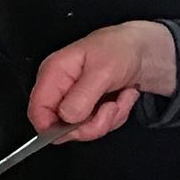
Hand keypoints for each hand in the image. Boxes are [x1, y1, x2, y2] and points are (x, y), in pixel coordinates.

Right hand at [26, 22, 175, 139]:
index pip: (37, 110)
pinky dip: (115, 116)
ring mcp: (74, 101)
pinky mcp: (89, 109)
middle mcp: (60, 89)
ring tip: (120, 98)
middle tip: (111, 107)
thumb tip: (66, 118)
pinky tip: (122, 98)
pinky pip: (98, 126)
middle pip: (61, 126)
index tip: (78, 128)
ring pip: (83, 129)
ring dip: (109, 118)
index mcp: (53, 74)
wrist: (142, 51)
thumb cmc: (119, 50)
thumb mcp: (103, 71)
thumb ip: (82, 96)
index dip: (52, 126)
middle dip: (93, 123)